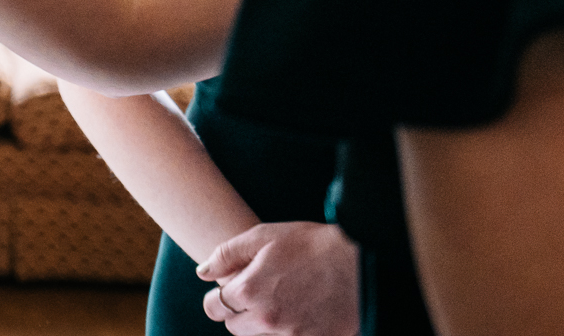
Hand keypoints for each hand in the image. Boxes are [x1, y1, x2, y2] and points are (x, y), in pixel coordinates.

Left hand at [199, 221, 360, 335]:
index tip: (230, 288)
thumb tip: (202, 273)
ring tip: (279, 300)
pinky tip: (297, 313)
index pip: (214, 306)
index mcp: (249, 292)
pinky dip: (286, 331)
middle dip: (238, 311)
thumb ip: (226, 255)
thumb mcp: (263, 236)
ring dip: (260, 325)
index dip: (219, 296)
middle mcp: (266, 320)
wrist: (361, 263)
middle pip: (233, 327)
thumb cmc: (311, 245)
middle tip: (257, 292)